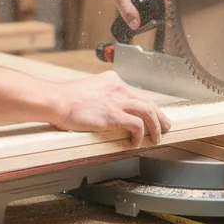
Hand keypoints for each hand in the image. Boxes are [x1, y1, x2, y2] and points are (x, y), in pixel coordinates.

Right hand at [51, 71, 170, 144]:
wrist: (58, 101)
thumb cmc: (66, 99)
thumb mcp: (88, 90)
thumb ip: (101, 97)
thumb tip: (105, 110)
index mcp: (112, 81)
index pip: (136, 94)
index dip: (147, 106)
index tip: (152, 115)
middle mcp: (119, 88)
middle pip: (147, 101)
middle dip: (159, 116)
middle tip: (165, 126)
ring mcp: (118, 101)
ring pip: (148, 111)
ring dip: (155, 126)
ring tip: (157, 137)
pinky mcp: (114, 115)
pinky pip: (137, 126)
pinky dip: (140, 135)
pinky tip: (136, 143)